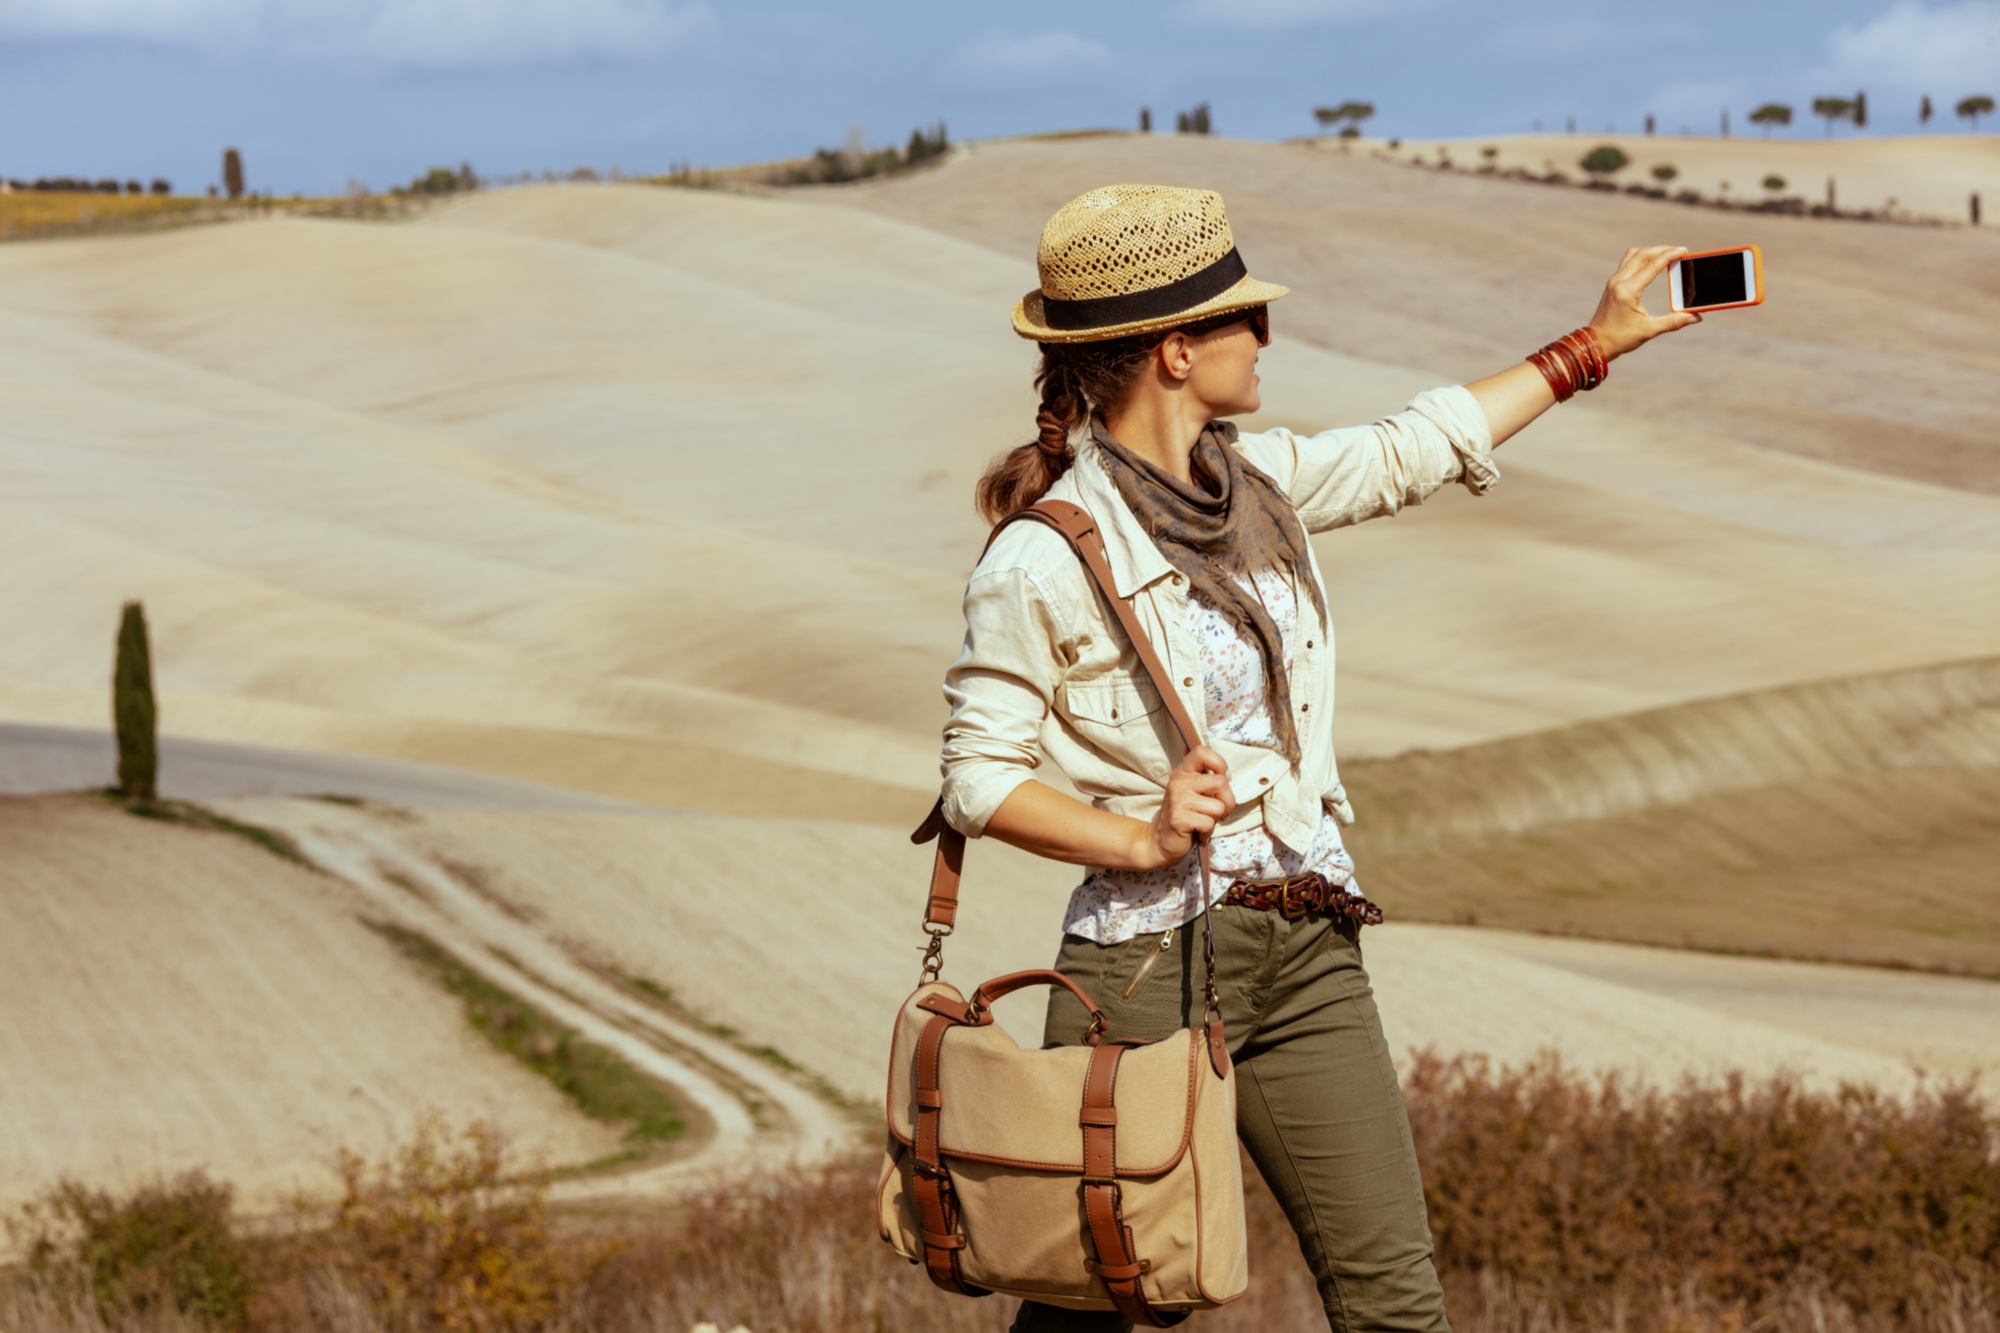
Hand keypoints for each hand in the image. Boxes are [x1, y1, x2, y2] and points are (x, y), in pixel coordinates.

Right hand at [1136, 746, 1235, 869]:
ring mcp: (1179, 800)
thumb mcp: (1191, 791)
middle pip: (1220, 782)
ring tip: (1203, 821)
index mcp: (1183, 772)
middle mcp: (1179, 782)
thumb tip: (1224, 770)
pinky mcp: (1180, 818)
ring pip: (1218, 806)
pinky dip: (1207, 832)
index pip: (1202, 752)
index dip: (1219, 763)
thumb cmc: (1183, 815)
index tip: (1223, 778)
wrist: (1160, 841)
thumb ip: (1204, 779)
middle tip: (1219, 811)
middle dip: (1228, 801)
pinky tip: (1197, 831)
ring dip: (1216, 819)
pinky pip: (1209, 823)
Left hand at [1587, 245, 1700, 359]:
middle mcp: (1618, 282)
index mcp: (1627, 291)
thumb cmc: (1620, 339)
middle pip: (1641, 254)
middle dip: (1661, 249)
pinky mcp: (1612, 285)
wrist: (1595, 344)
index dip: (1669, 255)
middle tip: (1679, 251)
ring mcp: (1613, 282)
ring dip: (1650, 252)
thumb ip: (1674, 322)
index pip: (1652, 266)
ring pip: (1632, 255)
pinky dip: (1641, 259)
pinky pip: (1627, 263)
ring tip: (1666, 255)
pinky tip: (1652, 264)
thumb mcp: (1649, 330)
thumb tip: (1696, 317)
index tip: (1684, 250)